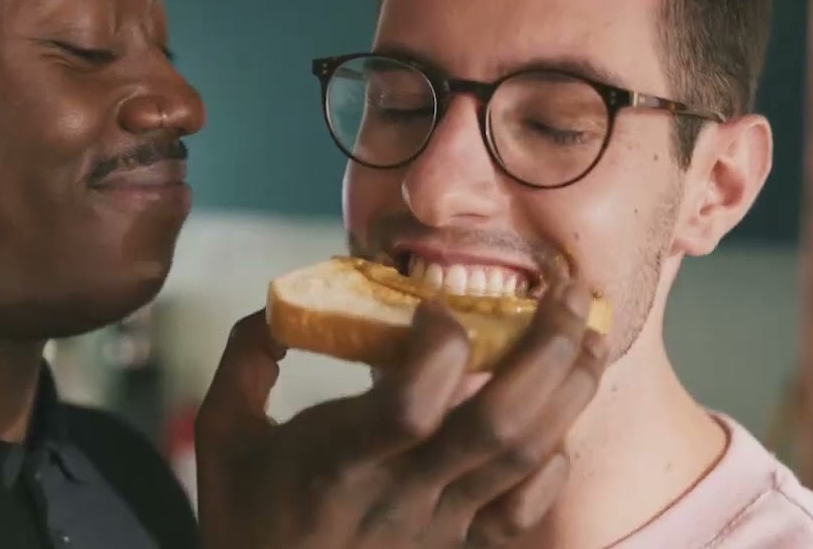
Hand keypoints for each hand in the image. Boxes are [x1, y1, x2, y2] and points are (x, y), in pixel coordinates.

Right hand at [194, 281, 610, 548]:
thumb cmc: (246, 520)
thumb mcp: (223, 435)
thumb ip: (247, 357)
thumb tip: (285, 299)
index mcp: (337, 463)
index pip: (409, 406)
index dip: (438, 346)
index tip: (434, 303)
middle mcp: (402, 496)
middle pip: (499, 422)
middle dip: (548, 344)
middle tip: (568, 288)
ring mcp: (440, 528)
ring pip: (528, 456)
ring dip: (571, 388)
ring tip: (588, 333)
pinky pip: (529, 509)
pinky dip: (555, 460)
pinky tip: (558, 418)